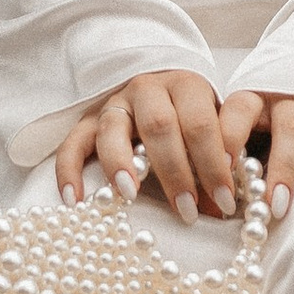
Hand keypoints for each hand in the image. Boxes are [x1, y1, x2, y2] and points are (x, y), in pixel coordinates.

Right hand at [54, 70, 239, 220]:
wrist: (160, 82)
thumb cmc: (192, 116)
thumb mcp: (212, 125)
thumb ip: (217, 160)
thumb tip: (220, 209)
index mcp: (186, 86)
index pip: (201, 123)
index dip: (214, 163)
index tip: (225, 199)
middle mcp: (148, 89)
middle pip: (159, 126)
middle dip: (175, 172)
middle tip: (187, 210)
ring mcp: (115, 103)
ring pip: (113, 129)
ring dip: (121, 164)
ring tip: (130, 195)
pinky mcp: (88, 120)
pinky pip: (73, 143)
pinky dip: (69, 171)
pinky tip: (75, 200)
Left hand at [225, 87, 293, 219]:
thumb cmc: (264, 126)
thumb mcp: (244, 133)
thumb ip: (233, 162)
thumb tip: (213, 205)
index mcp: (254, 97)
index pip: (238, 111)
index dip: (231, 137)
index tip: (226, 170)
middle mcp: (288, 93)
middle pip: (288, 125)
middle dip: (283, 165)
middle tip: (279, 203)